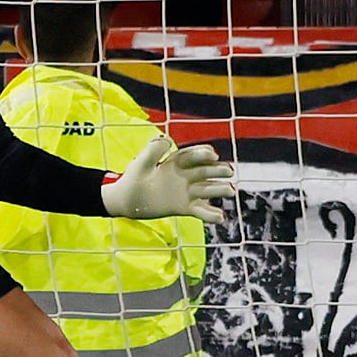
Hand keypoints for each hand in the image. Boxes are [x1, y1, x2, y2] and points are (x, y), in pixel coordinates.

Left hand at [101, 133, 232, 221]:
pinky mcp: (184, 207)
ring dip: (220, 189)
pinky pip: (200, 210)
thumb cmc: (132, 179)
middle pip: (206, 171)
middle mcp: (185, 176)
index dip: (204, 154)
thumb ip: (153, 151)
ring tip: (231, 191)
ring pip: (207, 190)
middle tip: (228, 171)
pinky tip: (221, 217)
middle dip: (218, 170)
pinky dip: (210, 214)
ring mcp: (186, 192)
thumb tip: (168, 139)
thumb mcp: (140, 163)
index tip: (213, 155)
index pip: (194, 156)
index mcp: (176, 162)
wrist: (125, 201)